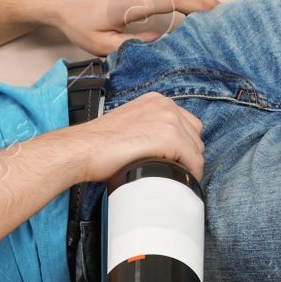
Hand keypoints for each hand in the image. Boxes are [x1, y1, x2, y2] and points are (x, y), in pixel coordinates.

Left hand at [30, 0, 218, 57]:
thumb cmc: (74, 16)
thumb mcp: (102, 43)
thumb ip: (134, 46)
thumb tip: (160, 42)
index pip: (182, 0)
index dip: (205, 9)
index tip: (222, 23)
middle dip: (209, 2)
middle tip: (228, 20)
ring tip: (214, 12)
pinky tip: (189, 0)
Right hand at [66, 91, 204, 184]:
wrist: (84, 149)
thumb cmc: (99, 145)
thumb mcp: (130, 126)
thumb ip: (149, 129)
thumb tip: (161, 150)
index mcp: (156, 101)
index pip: (187, 124)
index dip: (183, 146)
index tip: (174, 160)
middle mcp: (166, 105)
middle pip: (195, 135)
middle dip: (186, 155)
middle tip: (171, 170)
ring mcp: (169, 119)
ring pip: (196, 149)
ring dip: (187, 165)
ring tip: (169, 176)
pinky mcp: (170, 136)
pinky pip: (194, 161)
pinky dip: (189, 174)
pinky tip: (176, 181)